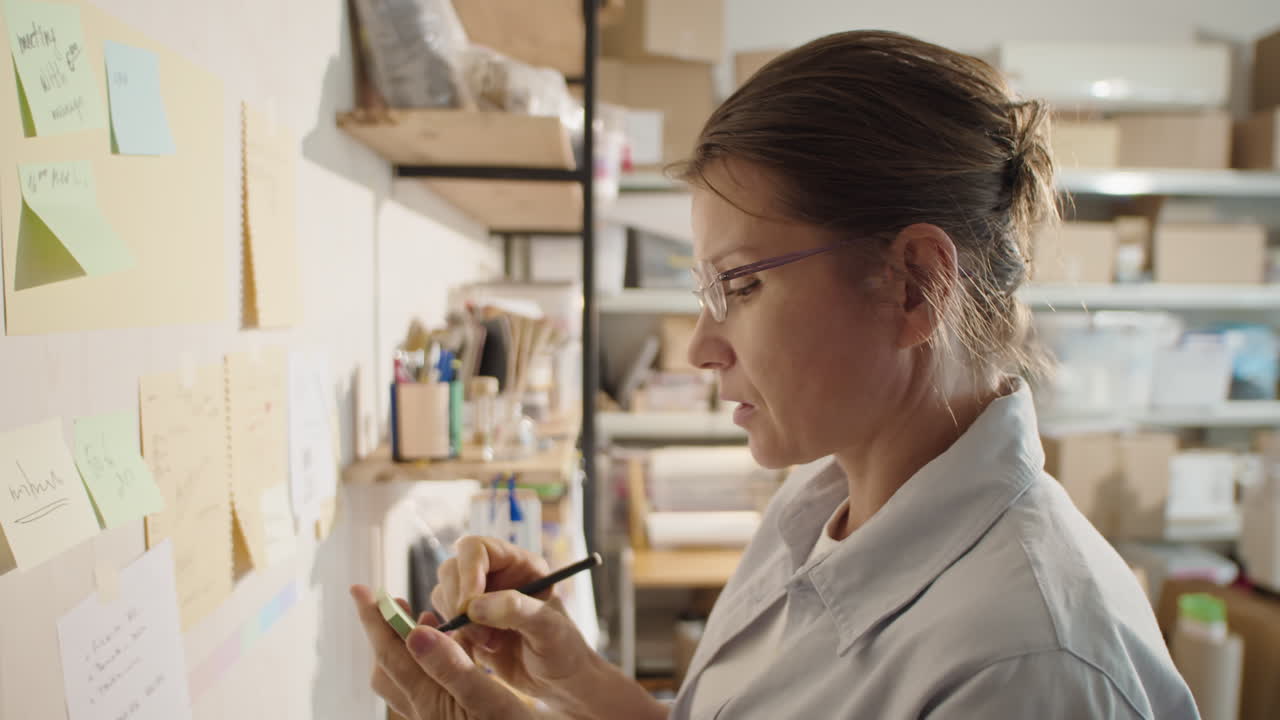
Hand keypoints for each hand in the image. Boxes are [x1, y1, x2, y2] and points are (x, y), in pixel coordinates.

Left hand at [350, 584, 535, 719]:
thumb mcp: (493, 701)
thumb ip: (453, 668)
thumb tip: (414, 633)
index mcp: (432, 704)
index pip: (390, 655)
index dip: (375, 619)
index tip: (360, 590)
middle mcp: (425, 713)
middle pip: (390, 666)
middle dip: (388, 629)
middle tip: (396, 601)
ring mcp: (437, 718)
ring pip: (406, 677)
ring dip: (408, 645)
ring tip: (425, 621)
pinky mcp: (450, 719)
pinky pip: (425, 685)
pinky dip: (429, 660)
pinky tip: (452, 652)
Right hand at [431, 536, 599, 708]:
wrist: (560, 681)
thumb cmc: (564, 649)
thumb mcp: (550, 628)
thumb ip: (517, 610)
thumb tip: (473, 605)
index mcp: (518, 563)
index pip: (477, 549)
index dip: (467, 572)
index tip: (467, 606)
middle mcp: (494, 575)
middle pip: (451, 570)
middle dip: (458, 603)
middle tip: (482, 635)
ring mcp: (477, 600)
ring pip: (443, 596)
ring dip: (459, 624)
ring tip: (492, 644)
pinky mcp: (465, 626)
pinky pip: (442, 624)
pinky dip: (452, 639)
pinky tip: (480, 653)